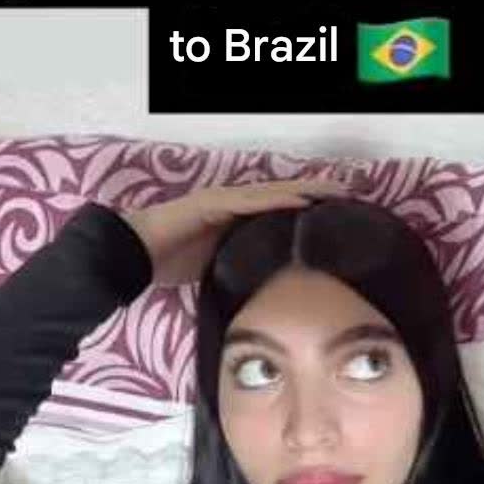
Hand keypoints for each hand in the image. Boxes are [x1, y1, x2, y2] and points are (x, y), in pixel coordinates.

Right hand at [118, 175, 351, 286]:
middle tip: (351, 194)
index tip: (338, 214)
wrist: (132, 253)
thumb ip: (237, 271)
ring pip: (273, 193)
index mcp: (235, 220)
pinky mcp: (213, 203)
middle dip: (316, 195)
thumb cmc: (167, 263)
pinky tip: (303, 202)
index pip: (279, 212)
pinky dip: (278, 201)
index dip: (308, 211)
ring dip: (306, 192)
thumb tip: (262, 292)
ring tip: (336, 193)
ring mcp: (224, 200)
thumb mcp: (214, 270)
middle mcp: (233, 204)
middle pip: (283, 197)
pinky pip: (252, 201)